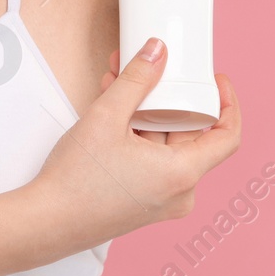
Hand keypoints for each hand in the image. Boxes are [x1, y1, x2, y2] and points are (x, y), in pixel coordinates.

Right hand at [27, 38, 240, 248]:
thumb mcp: (107, 118)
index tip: (216, 81)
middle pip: (191, 135)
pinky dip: (139, 132)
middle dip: (169, 97)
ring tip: (120, 80)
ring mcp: (161, 199)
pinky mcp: (144, 200)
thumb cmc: (76, 182)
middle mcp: (179, 192)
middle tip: (154, 69)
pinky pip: (153, 159)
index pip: (228, 137)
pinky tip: (114, 106)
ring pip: (166, 144)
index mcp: (182, 175)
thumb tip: (157, 52)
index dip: (229, 104)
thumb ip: (136, 80)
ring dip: (147, 111)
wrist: (45, 223)